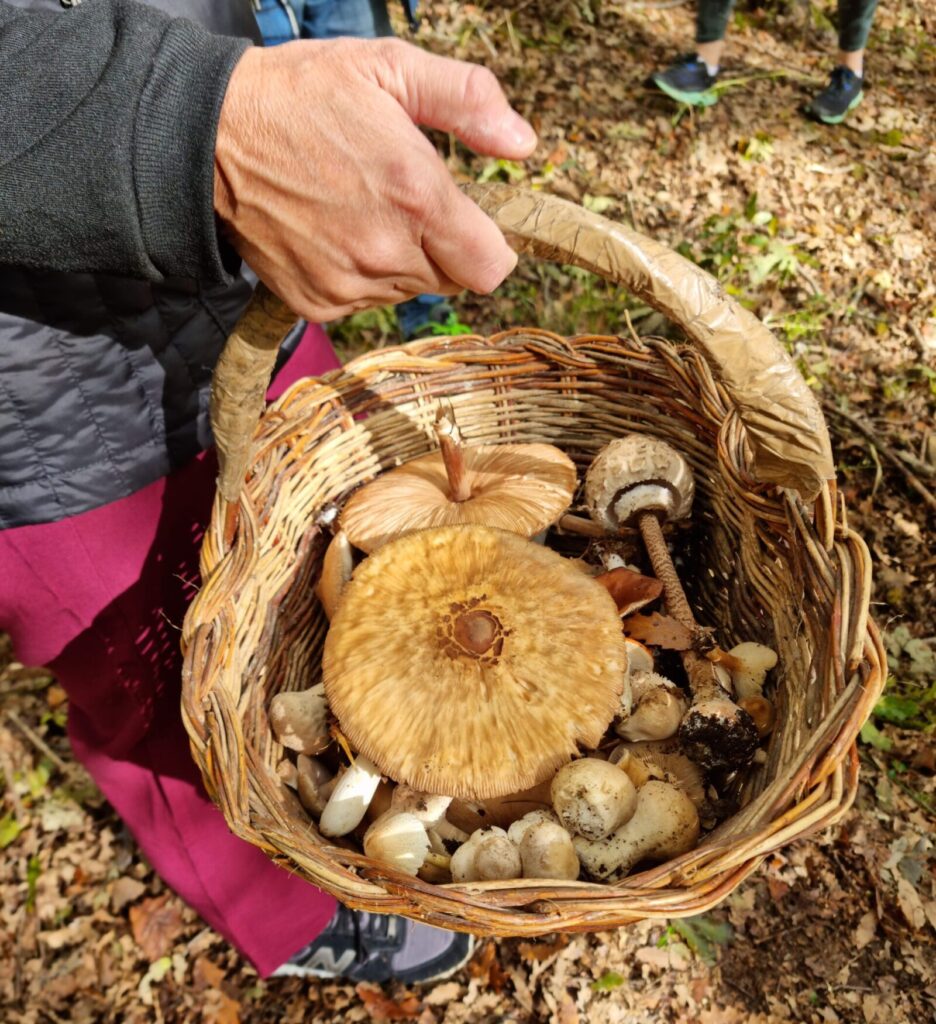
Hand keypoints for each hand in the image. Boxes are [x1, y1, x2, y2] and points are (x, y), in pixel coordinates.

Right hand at [213, 38, 536, 319]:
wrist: (209, 137)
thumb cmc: (302, 94)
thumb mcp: (388, 68)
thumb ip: (467, 100)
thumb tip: (523, 143)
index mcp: (417, 196)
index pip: (492, 266)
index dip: (490, 244)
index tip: (472, 220)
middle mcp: (387, 251)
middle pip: (453, 280)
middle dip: (444, 247)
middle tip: (405, 202)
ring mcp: (350, 283)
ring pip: (409, 291)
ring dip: (402, 260)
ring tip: (361, 209)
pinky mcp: (318, 304)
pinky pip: (366, 302)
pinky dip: (361, 276)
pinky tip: (333, 233)